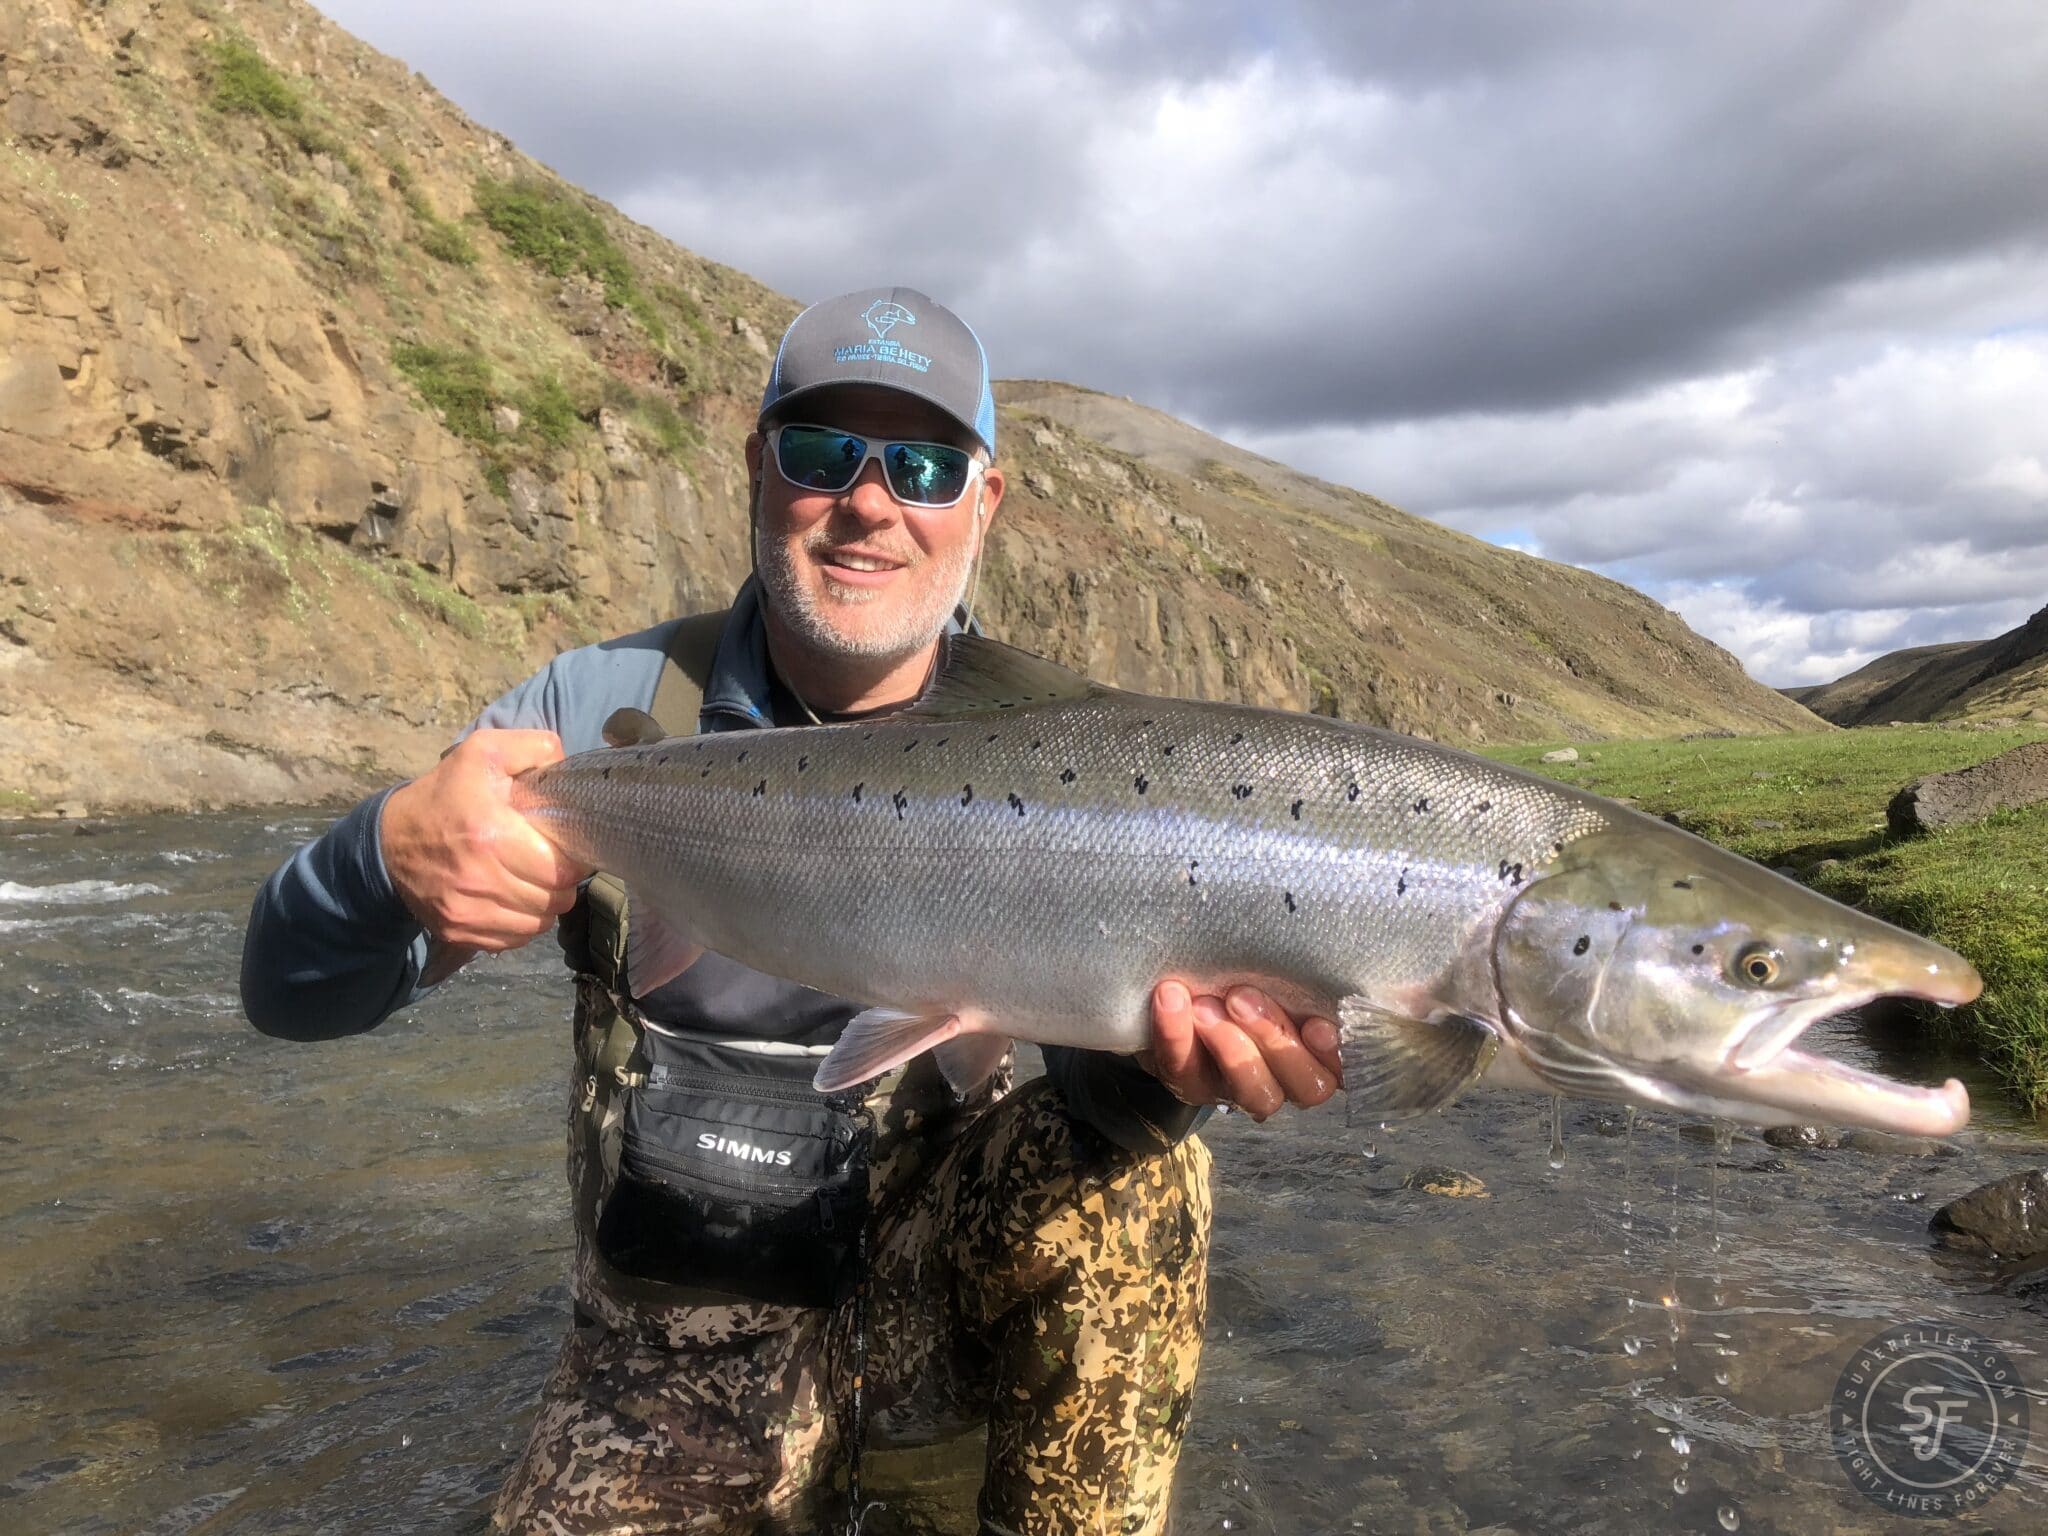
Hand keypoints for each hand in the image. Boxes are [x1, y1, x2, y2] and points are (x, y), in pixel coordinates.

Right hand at [379, 729, 591, 950]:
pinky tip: (516, 900)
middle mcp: (481, 880)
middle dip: (562, 883)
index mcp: (491, 835)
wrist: (388, 841)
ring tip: (536, 882)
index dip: (573, 861)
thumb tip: (565, 763)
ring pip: (538, 923)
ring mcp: (468, 912)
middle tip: (554, 864)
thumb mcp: (483, 752)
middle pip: (555, 899)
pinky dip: (523, 923)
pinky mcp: (459, 931)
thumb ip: (533, 747)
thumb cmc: (443, 794)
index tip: (567, 848)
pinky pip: (513, 939)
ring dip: (545, 905)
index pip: (560, 869)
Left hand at [1140, 981, 1342, 1119]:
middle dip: (1274, 1038)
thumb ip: (1304, 973)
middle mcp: (1286, 1081)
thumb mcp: (1280, 971)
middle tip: (1241, 997)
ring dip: (1229, 1047)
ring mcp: (1237, 1090)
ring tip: (1205, 1006)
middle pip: (1304, 1085)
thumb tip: (1328, 938)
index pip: (1344, 1067)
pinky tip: (1170, 998)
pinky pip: (1182, 1070)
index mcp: (1319, 1052)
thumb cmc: (1248, 974)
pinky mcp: (1189, 1084)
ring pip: (1251, 1091)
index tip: (1316, 1024)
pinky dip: (1174, 1034)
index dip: (1334, 1054)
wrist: (1179, 986)